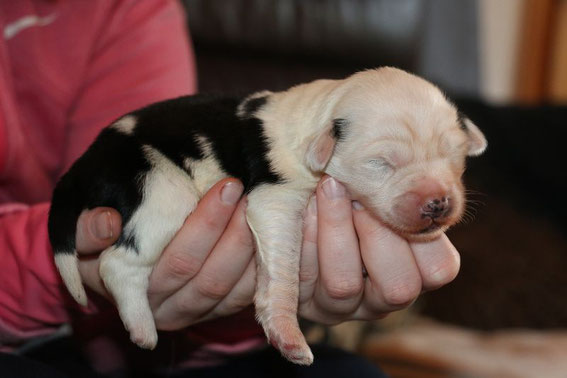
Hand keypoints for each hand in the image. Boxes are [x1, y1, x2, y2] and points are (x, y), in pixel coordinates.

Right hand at [75, 178, 256, 329]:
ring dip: (252, 244)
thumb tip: (107, 224)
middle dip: (234, 228)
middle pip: (211, 276)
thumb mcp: (83, 234)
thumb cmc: (102, 243)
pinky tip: (271, 230)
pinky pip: (249, 295)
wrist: (117, 263)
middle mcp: (168, 310)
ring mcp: (196, 314)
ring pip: (234, 288)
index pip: (179, 263)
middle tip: (247, 185)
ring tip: (260, 201)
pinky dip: (263, 266)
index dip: (207, 226)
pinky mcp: (218, 311)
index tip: (228, 186)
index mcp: (136, 293)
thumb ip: (86, 229)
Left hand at [298, 176, 460, 323]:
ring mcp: (343, 305)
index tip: (400, 190)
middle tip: (360, 194)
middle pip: (398, 287)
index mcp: (417, 272)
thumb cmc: (358, 193)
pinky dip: (306, 235)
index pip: (440, 268)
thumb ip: (400, 184)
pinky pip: (303, 275)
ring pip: (343, 284)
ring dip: (336, 229)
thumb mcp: (385, 188)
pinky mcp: (304, 298)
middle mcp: (384, 297)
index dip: (422, 231)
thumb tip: (409, 159)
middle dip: (376, 231)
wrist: (300, 207)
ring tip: (329, 189)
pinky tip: (307, 207)